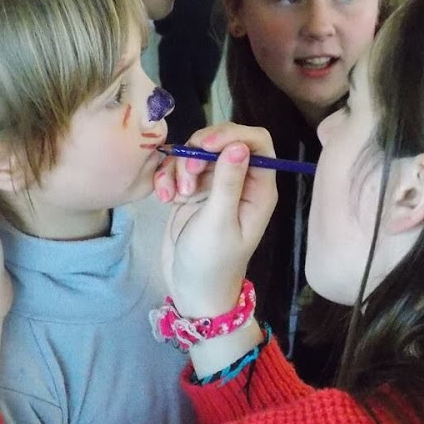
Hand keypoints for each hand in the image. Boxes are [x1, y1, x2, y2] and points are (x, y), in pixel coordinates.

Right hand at [154, 123, 277, 318]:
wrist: (191, 289)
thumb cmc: (212, 262)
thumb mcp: (219, 222)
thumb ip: (227, 182)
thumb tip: (238, 144)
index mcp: (259, 188)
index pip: (256, 141)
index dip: (231, 134)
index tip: (205, 146)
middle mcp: (240, 181)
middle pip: (222, 141)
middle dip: (199, 152)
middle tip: (187, 175)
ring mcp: (215, 185)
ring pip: (196, 153)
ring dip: (179, 167)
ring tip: (176, 196)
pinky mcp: (193, 191)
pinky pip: (179, 168)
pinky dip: (168, 177)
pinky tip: (164, 198)